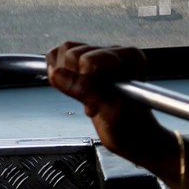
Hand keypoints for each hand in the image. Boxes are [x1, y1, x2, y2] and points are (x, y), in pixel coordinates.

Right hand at [46, 41, 173, 163]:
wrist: (132, 136)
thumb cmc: (130, 127)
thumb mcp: (109, 113)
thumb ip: (85, 90)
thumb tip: (57, 75)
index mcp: (130, 58)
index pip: (88, 59)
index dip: (84, 81)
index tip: (94, 100)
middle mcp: (115, 51)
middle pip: (73, 53)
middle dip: (77, 81)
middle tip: (93, 101)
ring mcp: (99, 54)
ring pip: (65, 51)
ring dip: (70, 78)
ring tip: (87, 96)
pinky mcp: (85, 59)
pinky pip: (59, 54)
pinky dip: (60, 72)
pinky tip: (76, 88)